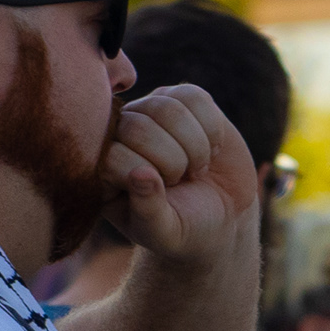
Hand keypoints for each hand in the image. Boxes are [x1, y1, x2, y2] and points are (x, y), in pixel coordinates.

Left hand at [101, 85, 258, 262]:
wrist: (224, 213)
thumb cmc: (185, 228)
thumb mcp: (165, 233)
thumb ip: (148, 211)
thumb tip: (139, 174)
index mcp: (105, 169)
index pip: (113, 156)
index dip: (146, 177)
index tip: (162, 198)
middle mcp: (122, 134)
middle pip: (138, 126)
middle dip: (172, 161)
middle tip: (182, 181)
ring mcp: (151, 110)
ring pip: (167, 107)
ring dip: (194, 145)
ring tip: (196, 167)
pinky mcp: (183, 97)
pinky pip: (194, 97)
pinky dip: (211, 129)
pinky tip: (211, 148)